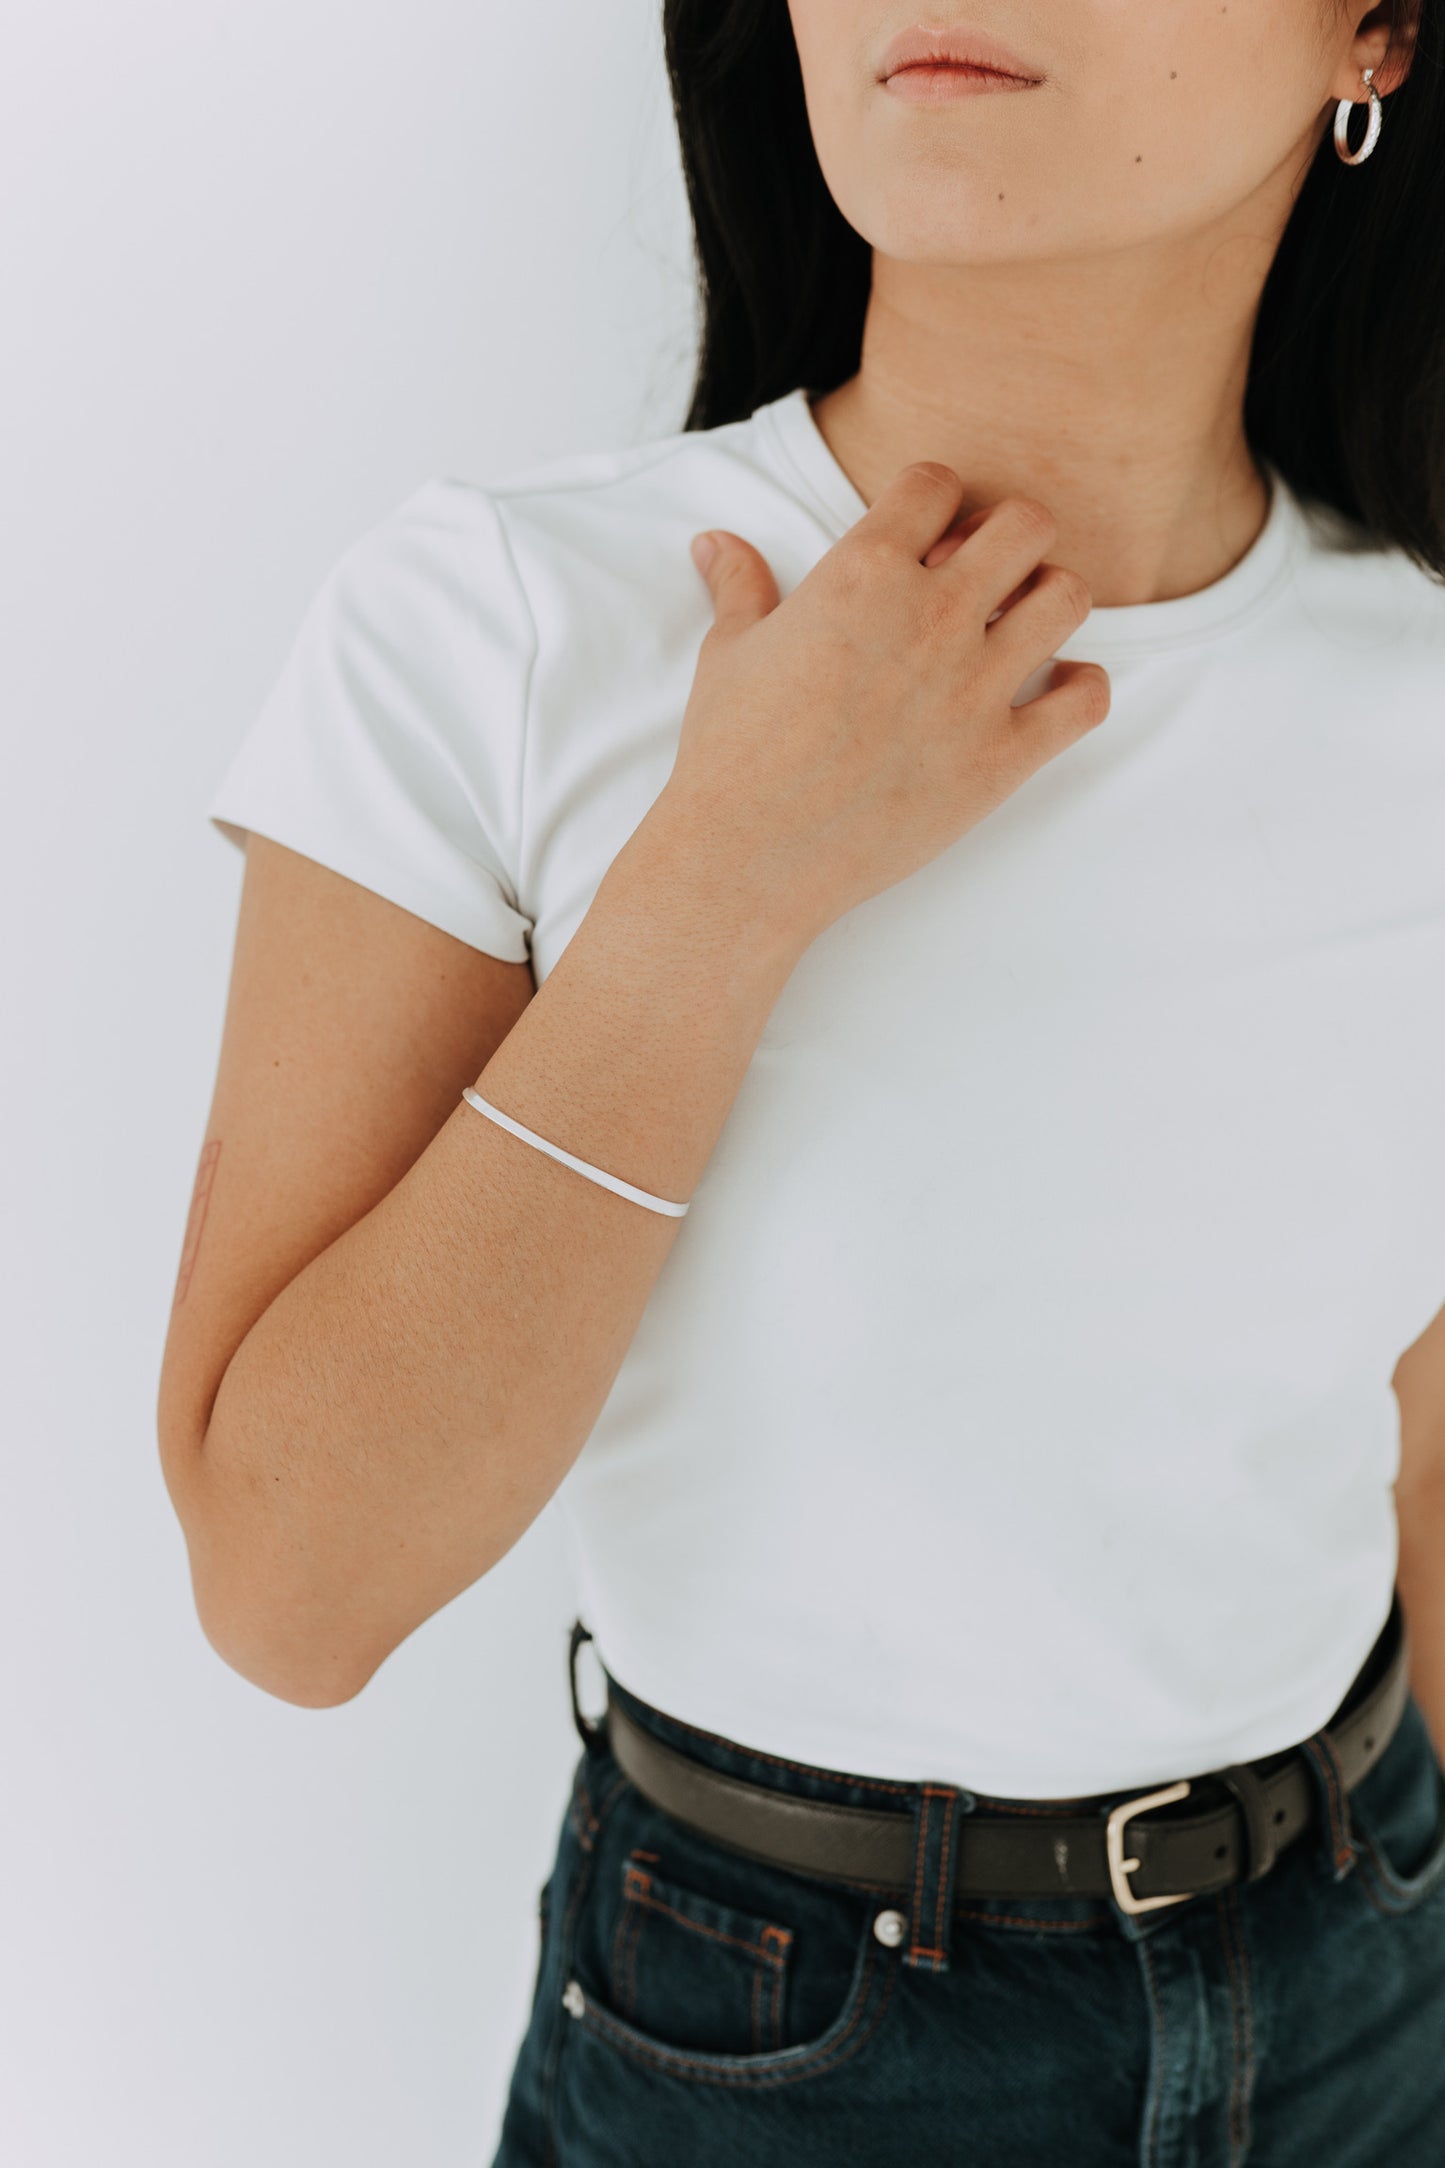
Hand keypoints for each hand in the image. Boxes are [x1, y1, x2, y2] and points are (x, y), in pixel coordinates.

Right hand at [655, 462, 1108, 946]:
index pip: (937, 484)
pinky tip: (1048, 695)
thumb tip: (714, 543)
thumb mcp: (730, 652)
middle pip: (1025, 524)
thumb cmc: (731, 752)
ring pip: (1068, 597)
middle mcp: (932, 616)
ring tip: (1018, 631)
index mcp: (864, 572)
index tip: (925, 538)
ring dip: (1050, 603)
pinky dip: (1080, 689)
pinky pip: (1086, 699)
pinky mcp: (1002, 756)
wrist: (751, 852)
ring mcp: (976, 686)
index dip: (934, 503)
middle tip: (982, 579)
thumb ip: (739, 585)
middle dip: (1007, 540)